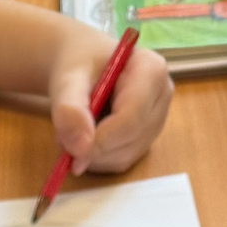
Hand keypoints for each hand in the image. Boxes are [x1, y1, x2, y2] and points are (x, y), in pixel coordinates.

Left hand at [47, 33, 172, 173]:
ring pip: (125, 156)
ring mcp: (157, 119)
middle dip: (94, 148)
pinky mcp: (147, 138)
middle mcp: (162, 96)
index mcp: (151, 70)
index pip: (131, 119)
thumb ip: (69, 110)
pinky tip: (86, 138)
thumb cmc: (79, 65)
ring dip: (93, 156)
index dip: (100, 141)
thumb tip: (80, 149)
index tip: (71, 150)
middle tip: (64, 136)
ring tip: (74, 131)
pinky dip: (98, 159)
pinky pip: (122, 162)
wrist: (84, 65)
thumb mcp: (68, 79)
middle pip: (130, 140)